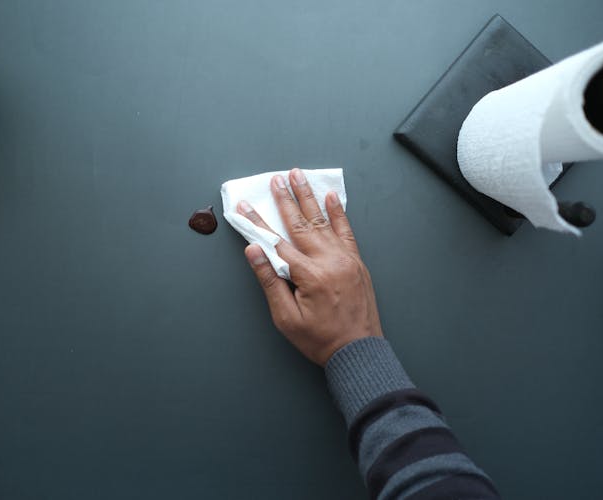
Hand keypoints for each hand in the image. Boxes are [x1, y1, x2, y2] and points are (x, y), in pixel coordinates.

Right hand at [238, 168, 382, 365]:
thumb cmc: (320, 340)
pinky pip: (346, 231)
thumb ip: (269, 281)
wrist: (359, 352)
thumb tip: (255, 251)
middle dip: (285, 199)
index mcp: (311, 275)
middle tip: (274, 180)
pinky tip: (331, 197)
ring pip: (323, 222)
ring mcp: (346, 259)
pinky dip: (338, 213)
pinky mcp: (356, 262)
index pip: (276, 242)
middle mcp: (330, 261)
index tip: (244, 207)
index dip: (257, 223)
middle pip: (301, 224)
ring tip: (298, 176)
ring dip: (308, 197)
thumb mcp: (286, 317)